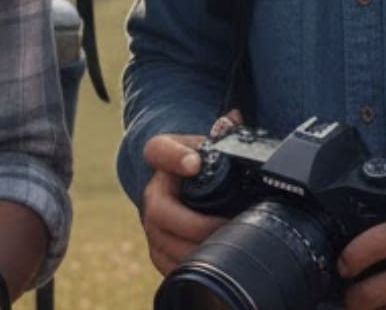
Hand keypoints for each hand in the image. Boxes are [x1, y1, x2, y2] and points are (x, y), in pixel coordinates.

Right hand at [139, 116, 236, 275]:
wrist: (182, 188)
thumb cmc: (200, 164)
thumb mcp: (209, 144)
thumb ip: (223, 131)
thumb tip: (234, 117)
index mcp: (161, 158)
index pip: (159, 151)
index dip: (174, 158)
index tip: (194, 163)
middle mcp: (151, 193)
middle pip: (161, 212)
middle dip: (196, 225)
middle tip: (228, 226)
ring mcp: (151, 225)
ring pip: (165, 244)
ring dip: (198, 250)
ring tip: (228, 247)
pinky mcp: (157, 251)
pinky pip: (169, 266)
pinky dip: (193, 268)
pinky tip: (217, 263)